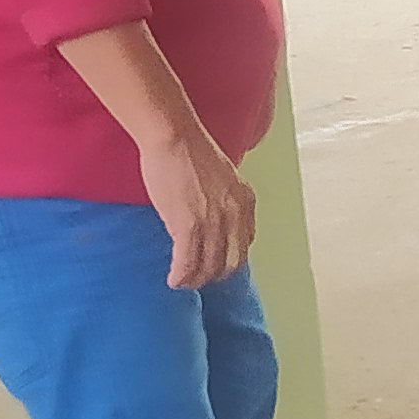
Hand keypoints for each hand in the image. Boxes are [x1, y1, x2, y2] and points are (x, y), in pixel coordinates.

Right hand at [140, 128, 258, 289]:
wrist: (174, 137)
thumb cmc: (190, 151)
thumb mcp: (222, 177)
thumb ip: (224, 200)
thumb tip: (213, 221)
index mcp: (246, 201)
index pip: (245, 244)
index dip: (229, 259)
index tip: (215, 263)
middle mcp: (235, 214)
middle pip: (231, 262)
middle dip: (214, 275)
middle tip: (198, 277)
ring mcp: (214, 222)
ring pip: (209, 266)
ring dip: (195, 279)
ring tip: (183, 281)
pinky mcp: (189, 226)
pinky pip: (188, 263)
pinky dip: (181, 276)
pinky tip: (173, 279)